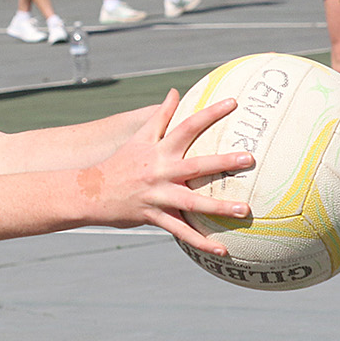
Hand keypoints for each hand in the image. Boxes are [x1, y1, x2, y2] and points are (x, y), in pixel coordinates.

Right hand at [90, 90, 252, 254]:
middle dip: (223, 162)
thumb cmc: (120, 162)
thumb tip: (175, 91)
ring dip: (220, 207)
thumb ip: (160, 115)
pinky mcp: (154, 217)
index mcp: (159, 150)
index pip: (187, 126)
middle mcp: (160, 171)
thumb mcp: (139, 137)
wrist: (90, 193)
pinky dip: (201, 242)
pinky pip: (181, 231)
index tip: (233, 103)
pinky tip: (223, 249)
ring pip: (192, 202)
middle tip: (249, 158)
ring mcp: (158, 196)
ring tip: (245, 210)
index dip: (210, 113)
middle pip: (196, 165)